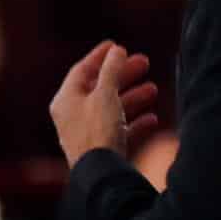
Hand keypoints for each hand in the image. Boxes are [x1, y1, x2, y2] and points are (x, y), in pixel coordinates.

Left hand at [49, 41, 158, 166]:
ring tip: (153, 89)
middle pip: (100, 88)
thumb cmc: (97, 131)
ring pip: (112, 109)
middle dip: (123, 75)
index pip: (83, 70)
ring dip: (133, 98)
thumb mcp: (105, 94)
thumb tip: (117, 50)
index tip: (118, 45)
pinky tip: (152, 119)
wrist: (100, 174)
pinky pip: (119, 130)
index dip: (101, 56)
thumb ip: (111, 70)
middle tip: (144, 62)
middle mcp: (74, 115)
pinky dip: (135, 122)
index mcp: (66, 99)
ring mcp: (87, 133)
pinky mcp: (101, 149)